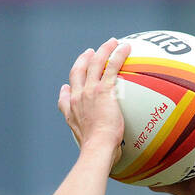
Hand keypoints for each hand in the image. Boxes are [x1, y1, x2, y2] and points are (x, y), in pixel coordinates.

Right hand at [58, 38, 129, 169]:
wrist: (97, 149)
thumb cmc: (95, 152)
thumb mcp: (85, 144)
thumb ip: (86, 137)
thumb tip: (89, 140)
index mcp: (72, 109)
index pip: (68, 92)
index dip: (71, 82)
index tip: (73, 78)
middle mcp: (78, 97)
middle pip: (79, 70)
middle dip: (84, 59)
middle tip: (91, 52)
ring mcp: (90, 91)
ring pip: (95, 63)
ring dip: (103, 50)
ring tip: (112, 42)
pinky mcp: (104, 90)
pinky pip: (112, 67)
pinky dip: (118, 55)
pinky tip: (126, 48)